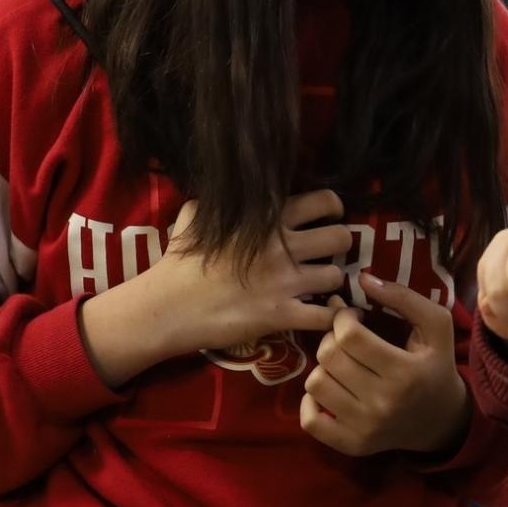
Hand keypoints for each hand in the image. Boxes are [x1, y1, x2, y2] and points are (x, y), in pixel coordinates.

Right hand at [80, 191, 350, 386]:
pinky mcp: (282, 315)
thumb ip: (222, 202)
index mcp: (266, 218)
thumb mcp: (196, 215)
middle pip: (341, 237)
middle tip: (328, 254)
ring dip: (332, 282)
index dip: (333, 209)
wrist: (166, 307)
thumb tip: (228, 189)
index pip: (324, 200)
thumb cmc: (178, 261)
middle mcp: (283, 246)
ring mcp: (285, 281)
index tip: (329, 218)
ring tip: (321, 285)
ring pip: (337, 275)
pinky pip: (326, 315)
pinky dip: (331, 317)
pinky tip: (325, 315)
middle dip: (340, 245)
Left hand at [300, 274, 469, 456]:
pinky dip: (312, 400)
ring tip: (341, 363)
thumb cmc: (435, 365)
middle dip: (332, 337)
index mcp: (405, 372)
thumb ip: (404, 297)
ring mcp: (365, 428)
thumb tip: (363, 278)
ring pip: (316, 383)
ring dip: (324, 366)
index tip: (353, 316)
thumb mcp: (436, 325)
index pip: (349, 335)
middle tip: (346, 337)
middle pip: (329, 357)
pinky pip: (310, 419)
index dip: (343, 317)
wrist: (440, 420)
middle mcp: (383, 403)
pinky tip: (331, 389)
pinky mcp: (351, 445)